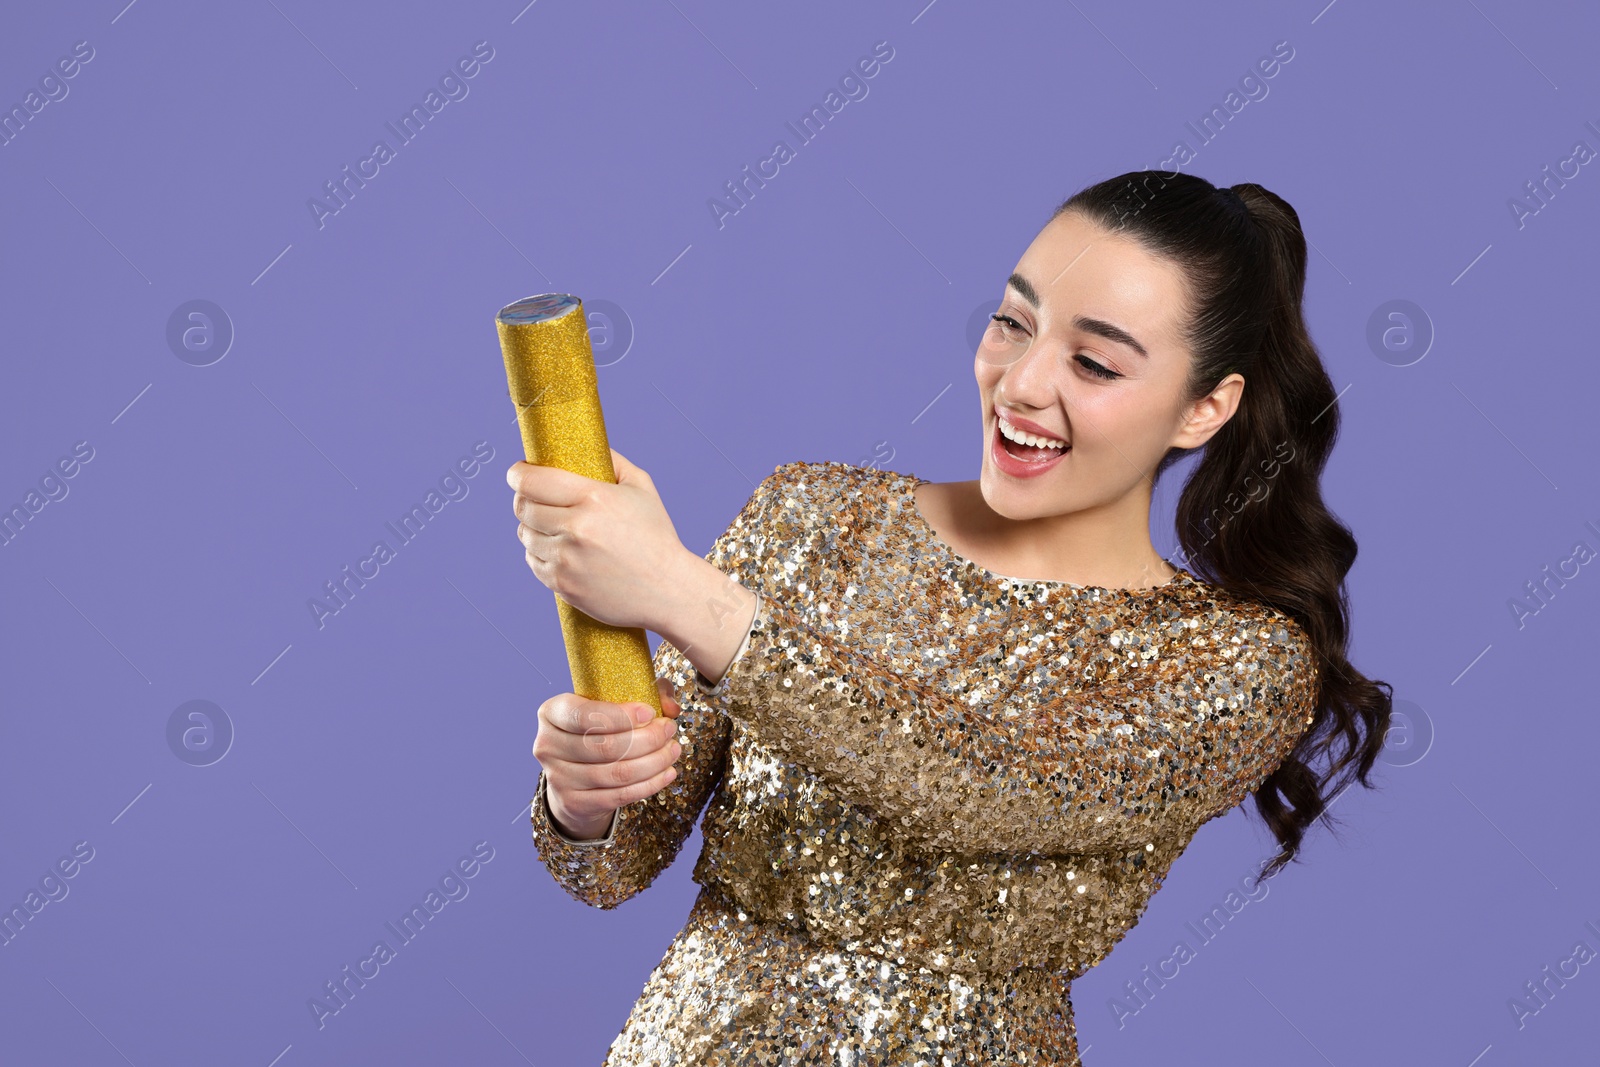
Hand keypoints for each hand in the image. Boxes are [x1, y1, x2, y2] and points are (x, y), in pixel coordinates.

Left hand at [507, 449, 689, 630]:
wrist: (668, 590)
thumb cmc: (656, 536)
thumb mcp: (641, 488)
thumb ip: (611, 461)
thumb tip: (584, 443)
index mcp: (594, 498)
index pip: (532, 481)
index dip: (517, 474)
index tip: (517, 473)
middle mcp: (576, 528)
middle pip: (523, 507)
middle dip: (523, 498)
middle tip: (533, 497)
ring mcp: (566, 559)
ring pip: (524, 535)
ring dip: (531, 527)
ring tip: (550, 525)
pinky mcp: (562, 584)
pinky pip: (532, 561)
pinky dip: (539, 553)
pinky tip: (558, 549)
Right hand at [535, 676, 683, 839]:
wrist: (575, 771)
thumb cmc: (599, 727)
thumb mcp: (617, 701)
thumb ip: (648, 692)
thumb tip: (671, 708)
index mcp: (552, 712)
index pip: (584, 715)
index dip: (621, 716)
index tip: (651, 713)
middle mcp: (547, 744)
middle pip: (605, 746)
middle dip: (647, 738)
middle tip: (669, 730)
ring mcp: (558, 777)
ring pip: (617, 773)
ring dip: (654, 762)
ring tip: (673, 750)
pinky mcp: (574, 802)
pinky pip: (620, 795)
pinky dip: (650, 784)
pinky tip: (667, 772)